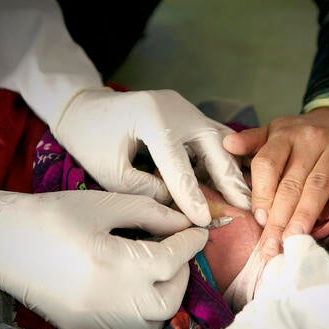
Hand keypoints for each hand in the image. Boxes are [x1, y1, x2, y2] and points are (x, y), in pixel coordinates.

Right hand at [0, 189, 207, 328]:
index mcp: (114, 262)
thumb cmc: (50, 216)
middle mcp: (109, 300)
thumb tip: (182, 224)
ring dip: (165, 299)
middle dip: (182, 275)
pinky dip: (142, 325)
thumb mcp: (103, 204)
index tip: (198, 233)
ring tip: (158, 276)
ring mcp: (95, 323)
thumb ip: (149, 214)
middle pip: (170, 300)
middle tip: (176, 255)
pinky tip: (135, 302)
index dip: (191, 243)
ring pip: (153, 324)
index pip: (173, 259)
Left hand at [53, 88, 250, 226]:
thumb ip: (146, 189)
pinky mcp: (186, 112)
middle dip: (229, 179)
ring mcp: (183, 106)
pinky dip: (224, 157)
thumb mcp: (110, 172)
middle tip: (246, 207)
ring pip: (218, 139)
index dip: (192, 195)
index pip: (178, 164)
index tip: (204, 220)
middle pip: (212, 145)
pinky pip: (211, 135)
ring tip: (246, 197)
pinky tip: (233, 179)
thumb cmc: (90, 140)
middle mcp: (175, 107)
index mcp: (152, 117)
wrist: (82, 108)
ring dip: (232, 168)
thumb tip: (177, 205)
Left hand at [223, 107, 328, 257]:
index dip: (263, 194)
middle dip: (280, 218)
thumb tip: (227, 145)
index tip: (260, 222)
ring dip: (308, 213)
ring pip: (320, 184)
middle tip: (272, 247)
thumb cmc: (304, 135)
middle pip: (291, 183)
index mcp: (284, 135)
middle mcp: (309, 139)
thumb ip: (253, 142)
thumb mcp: (275, 132)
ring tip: (297, 239)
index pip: (268, 166)